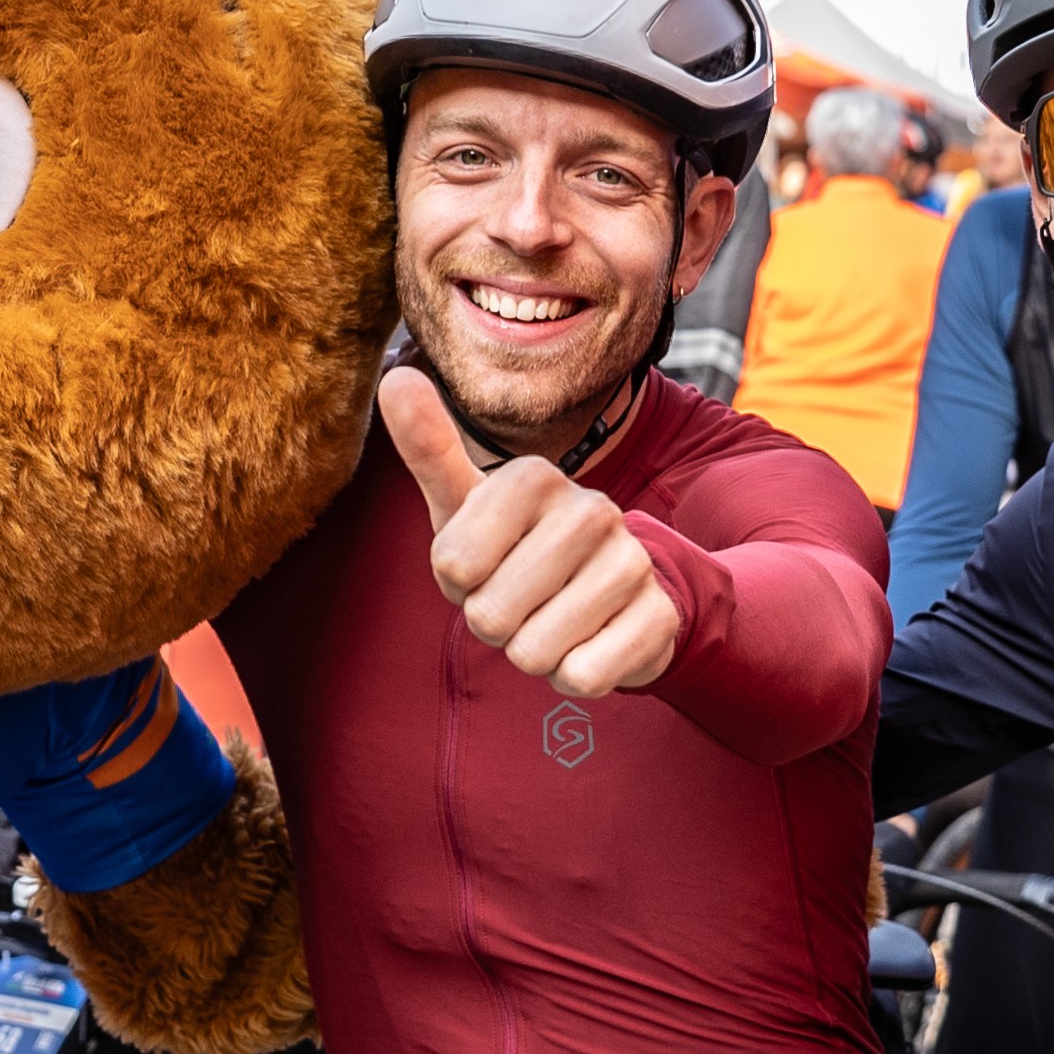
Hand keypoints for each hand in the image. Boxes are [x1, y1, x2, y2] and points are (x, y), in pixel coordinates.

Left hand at [382, 368, 679, 701]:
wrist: (614, 591)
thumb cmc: (516, 547)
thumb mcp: (465, 503)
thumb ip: (429, 447)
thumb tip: (395, 376)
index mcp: (533, 476)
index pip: (452, 566)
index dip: (457, 583)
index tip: (485, 563)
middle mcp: (590, 510)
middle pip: (489, 616)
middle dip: (494, 623)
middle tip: (520, 597)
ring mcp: (631, 562)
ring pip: (534, 651)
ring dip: (533, 650)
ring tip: (552, 617)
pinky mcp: (659, 617)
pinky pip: (583, 676)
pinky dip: (572, 675)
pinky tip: (588, 641)